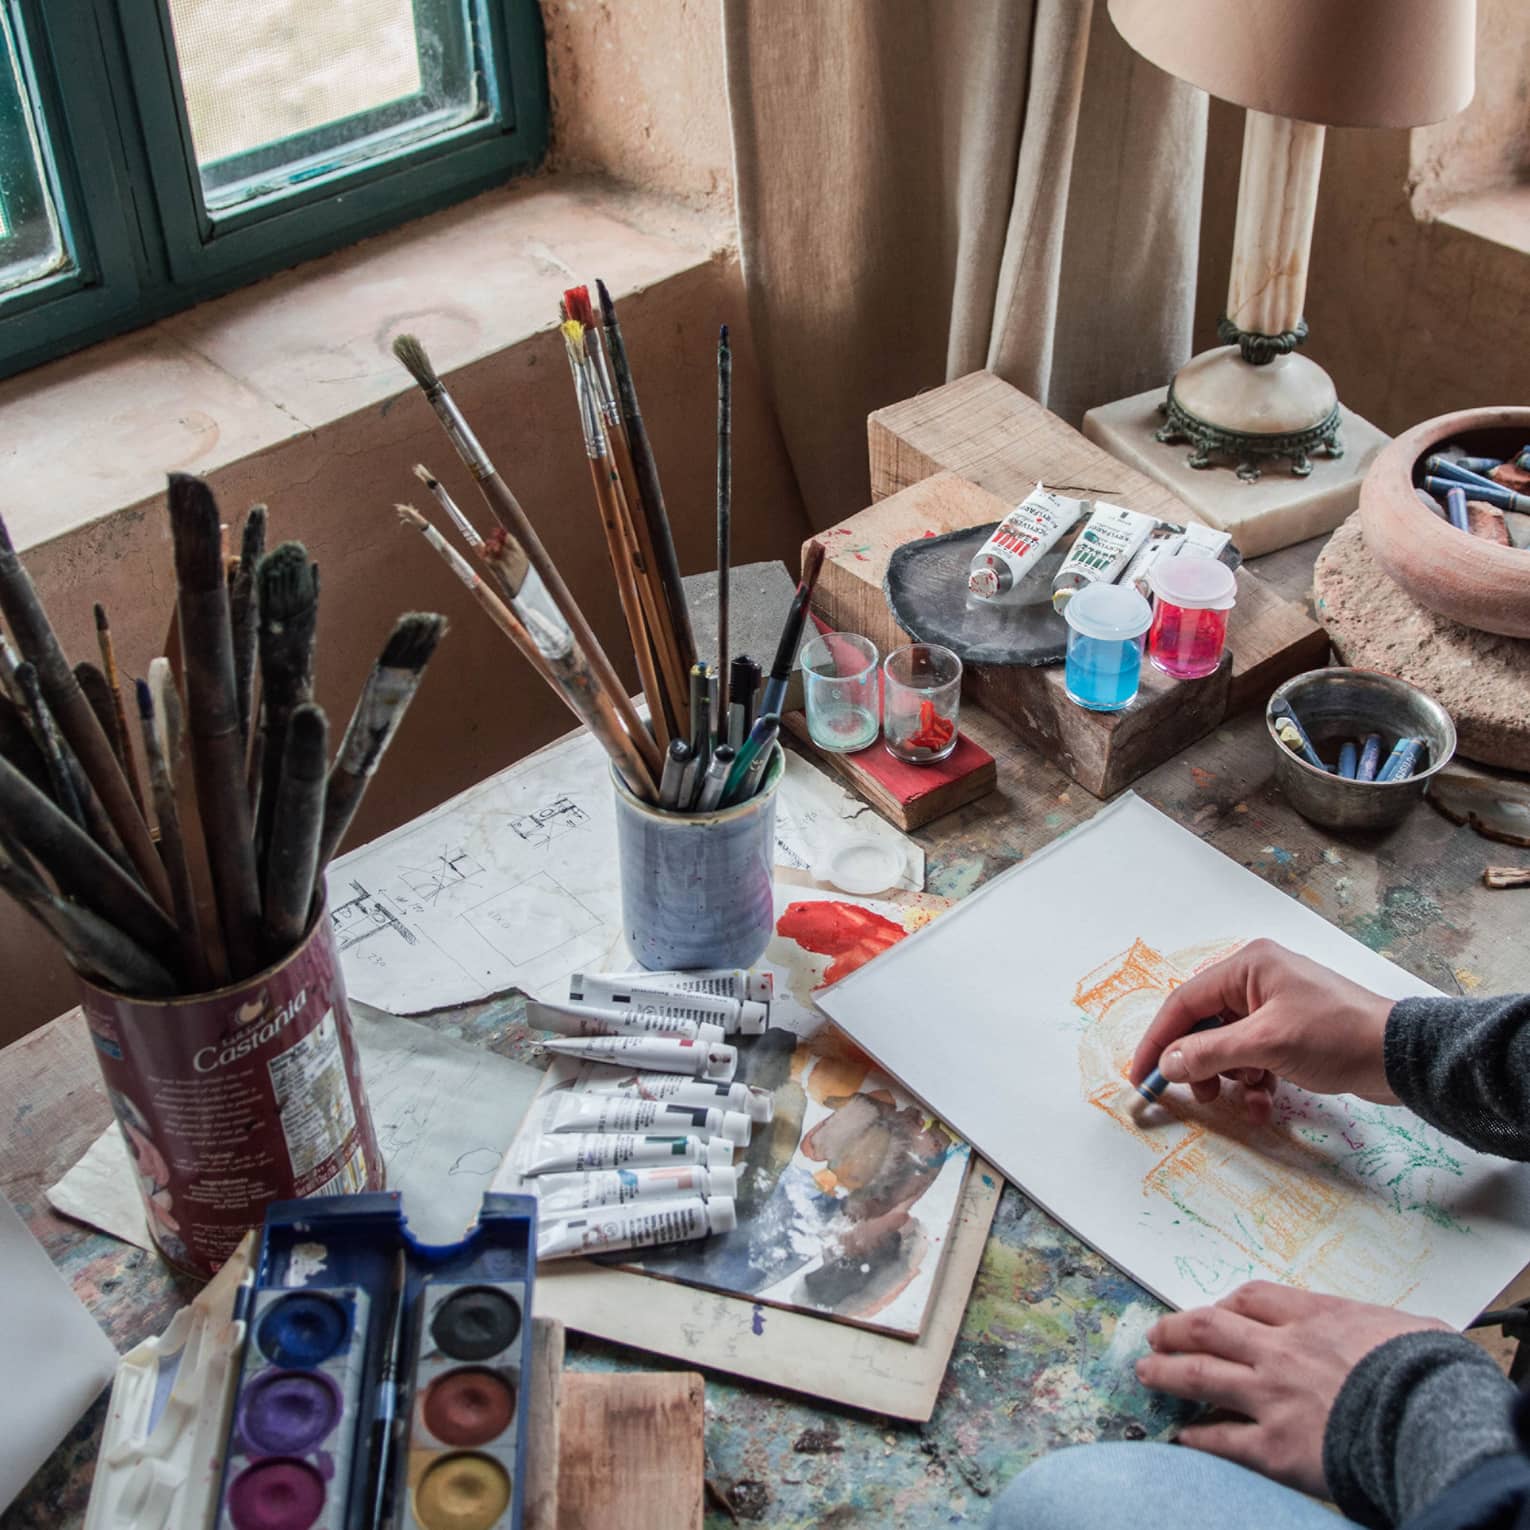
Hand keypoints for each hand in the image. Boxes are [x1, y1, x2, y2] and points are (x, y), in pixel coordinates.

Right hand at [1128, 939, 1396, 1122]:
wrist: (1403, 1057)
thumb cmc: (1336, 1037)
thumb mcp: (1266, 1046)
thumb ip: (1209, 1054)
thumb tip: (1168, 1065)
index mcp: (1247, 967)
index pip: (1185, 1003)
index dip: (1159, 1041)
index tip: (1141, 1075)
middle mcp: (1257, 980)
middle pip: (1205, 1025)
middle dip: (1202, 1064)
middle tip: (1201, 1096)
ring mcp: (1275, 1005)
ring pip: (1229, 1045)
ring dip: (1231, 1076)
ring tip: (1245, 1099)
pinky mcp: (1291, 1031)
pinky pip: (1255, 1056)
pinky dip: (1255, 1080)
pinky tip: (1266, 1103)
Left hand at [1136, 1281, 1449, 1496]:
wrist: (1433, 1420)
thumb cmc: (1433, 1373)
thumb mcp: (1406, 1328)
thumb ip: (1376, 1329)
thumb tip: (1386, 1335)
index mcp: (1315, 1317)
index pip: (1252, 1298)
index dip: (1225, 1304)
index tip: (1212, 1312)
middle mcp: (1281, 1351)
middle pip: (1208, 1328)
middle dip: (1175, 1329)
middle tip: (1156, 1334)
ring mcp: (1272, 1397)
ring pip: (1199, 1376)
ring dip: (1166, 1373)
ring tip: (1146, 1372)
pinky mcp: (1275, 1448)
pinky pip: (1222, 1440)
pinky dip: (1197, 1438)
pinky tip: (1181, 1437)